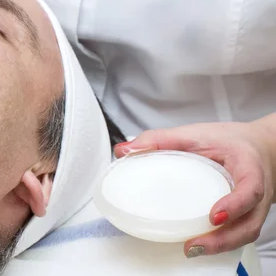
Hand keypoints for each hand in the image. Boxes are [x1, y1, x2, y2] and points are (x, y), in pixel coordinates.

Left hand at [114, 120, 274, 257]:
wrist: (257, 147)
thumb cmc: (228, 141)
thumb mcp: (195, 133)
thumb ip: (159, 139)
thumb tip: (124, 150)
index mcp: (248, 167)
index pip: (250, 190)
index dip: (235, 205)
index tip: (214, 215)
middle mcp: (257, 192)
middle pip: (249, 222)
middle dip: (224, 238)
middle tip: (193, 243)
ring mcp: (254, 208)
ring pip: (246, 233)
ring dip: (220, 245)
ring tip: (191, 248)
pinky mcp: (246, 217)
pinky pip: (239, 234)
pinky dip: (220, 242)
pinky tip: (198, 244)